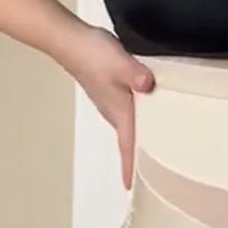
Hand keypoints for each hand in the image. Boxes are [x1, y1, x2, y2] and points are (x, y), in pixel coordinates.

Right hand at [55, 22, 154, 189]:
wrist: (69, 39)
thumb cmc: (92, 53)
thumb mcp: (119, 63)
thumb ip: (136, 74)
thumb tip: (148, 84)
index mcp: (121, 112)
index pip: (128, 147)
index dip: (130, 168)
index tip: (131, 188)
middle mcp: (115, 112)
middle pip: (130, 142)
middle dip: (140, 160)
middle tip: (155, 176)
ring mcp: (111, 103)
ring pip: (130, 128)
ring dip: (140, 140)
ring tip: (157, 151)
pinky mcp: (111, 92)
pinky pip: (129, 114)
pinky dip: (141, 121)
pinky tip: (152, 116)